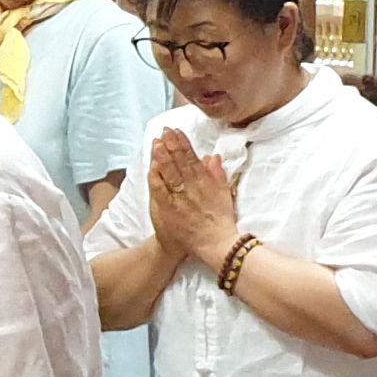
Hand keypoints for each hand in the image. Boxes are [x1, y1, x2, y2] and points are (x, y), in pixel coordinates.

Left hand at [145, 133, 244, 270]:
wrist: (216, 245)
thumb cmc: (220, 221)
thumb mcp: (225, 194)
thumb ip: (218, 174)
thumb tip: (212, 156)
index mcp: (206, 182)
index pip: (192, 159)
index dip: (184, 144)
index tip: (176, 131)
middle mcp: (194, 188)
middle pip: (180, 162)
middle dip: (171, 145)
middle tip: (164, 131)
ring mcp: (181, 198)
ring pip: (170, 173)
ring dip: (163, 157)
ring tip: (156, 142)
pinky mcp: (170, 210)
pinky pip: (161, 190)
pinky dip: (157, 177)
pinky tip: (152, 165)